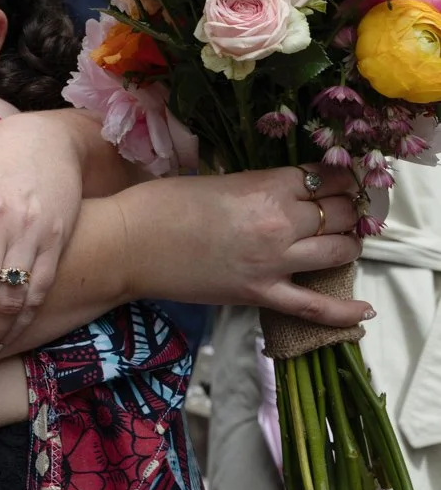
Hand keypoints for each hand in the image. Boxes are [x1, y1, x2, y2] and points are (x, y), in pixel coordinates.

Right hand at [124, 162, 370, 326]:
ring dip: (348, 243)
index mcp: (265, 187)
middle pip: (339, 212)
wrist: (126, 244)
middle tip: (343, 207)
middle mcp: (279, 223)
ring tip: (343, 239)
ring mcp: (273, 263)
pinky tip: (363, 310)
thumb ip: (253, 185)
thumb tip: (278, 191)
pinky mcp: (260, 294)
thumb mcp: (213, 180)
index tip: (340, 178)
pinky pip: (315, 308)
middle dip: (347, 207)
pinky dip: (344, 313)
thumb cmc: (158, 204)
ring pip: (339, 252)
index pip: (324, 178)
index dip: (338, 177)